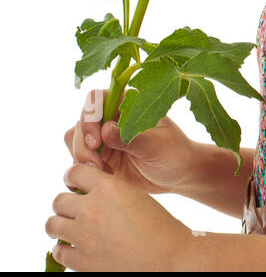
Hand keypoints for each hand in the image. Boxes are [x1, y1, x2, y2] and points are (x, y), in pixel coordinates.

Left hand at [46, 163, 193, 270]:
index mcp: (109, 188)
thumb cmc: (159, 226)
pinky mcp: (81, 260)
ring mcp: (84, 236)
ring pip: (52, 224)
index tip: (78, 185)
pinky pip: (59, 251)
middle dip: (67, 204)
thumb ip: (110, 191)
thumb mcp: (136, 196)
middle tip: (78, 211)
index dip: (75, 178)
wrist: (170, 257)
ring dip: (61, 225)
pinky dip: (65, 249)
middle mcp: (91, 209)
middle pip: (58, 200)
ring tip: (74, 229)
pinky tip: (78, 248)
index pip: (74, 172)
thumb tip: (89, 192)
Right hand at [64, 89, 197, 194]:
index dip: (89, 117)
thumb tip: (104, 130)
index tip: (97, 141)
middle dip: (83, 145)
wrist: (178, 175)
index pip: (96, 98)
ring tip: (103, 172)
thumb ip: (131, 138)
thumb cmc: (174, 153)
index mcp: (128, 104)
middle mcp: (111, 118)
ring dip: (82, 158)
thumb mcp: (156, 145)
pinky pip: (79, 159)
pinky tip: (104, 177)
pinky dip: (84, 170)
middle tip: (97, 165)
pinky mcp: (99, 157)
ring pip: (75, 141)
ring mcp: (103, 138)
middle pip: (80, 123)